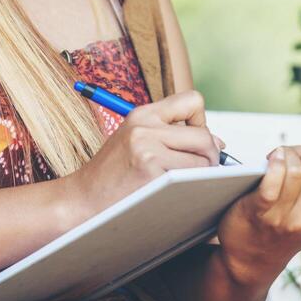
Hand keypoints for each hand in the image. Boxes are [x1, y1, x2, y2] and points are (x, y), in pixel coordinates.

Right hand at [60, 89, 226, 221]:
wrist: (81, 200)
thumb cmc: (112, 175)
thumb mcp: (135, 141)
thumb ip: (171, 135)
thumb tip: (219, 142)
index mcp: (142, 114)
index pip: (193, 100)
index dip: (201, 121)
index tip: (193, 139)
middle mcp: (145, 126)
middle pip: (204, 135)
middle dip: (209, 155)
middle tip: (198, 171)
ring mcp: (148, 149)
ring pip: (203, 159)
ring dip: (202, 175)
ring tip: (184, 185)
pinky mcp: (152, 173)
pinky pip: (193, 178)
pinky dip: (193, 189)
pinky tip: (176, 195)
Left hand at [214, 135, 300, 284]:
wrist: (250, 261)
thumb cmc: (282, 231)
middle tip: (289, 154)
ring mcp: (284, 216)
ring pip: (296, 168)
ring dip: (285, 153)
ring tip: (277, 156)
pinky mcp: (260, 210)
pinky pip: (273, 179)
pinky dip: (273, 162)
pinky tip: (270, 159)